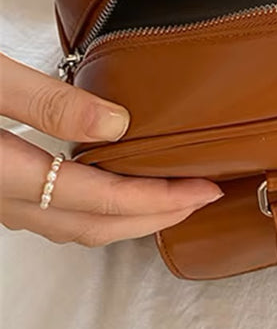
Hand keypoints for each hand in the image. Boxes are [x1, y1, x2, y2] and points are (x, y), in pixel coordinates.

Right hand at [0, 54, 221, 246]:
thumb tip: (115, 123)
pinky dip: (96, 208)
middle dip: (154, 217)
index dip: (159, 198)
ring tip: (170, 197)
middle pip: (91, 226)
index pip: (99, 198)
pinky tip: (114, 187)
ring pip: (71, 226)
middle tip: (201, 198)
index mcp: (2, 173)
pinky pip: (54, 212)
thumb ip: (47, 103)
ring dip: (126, 218)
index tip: (204, 188)